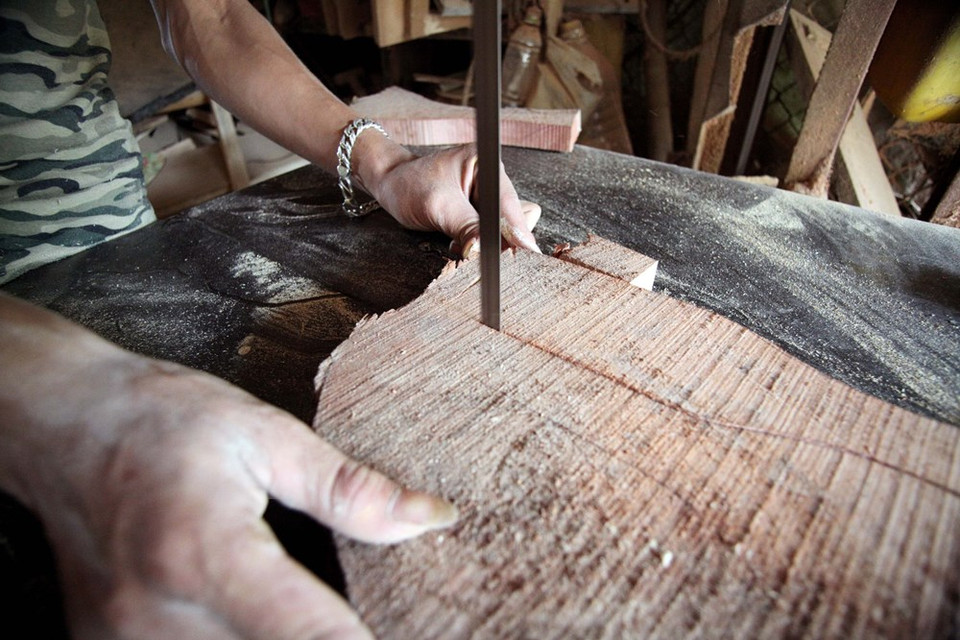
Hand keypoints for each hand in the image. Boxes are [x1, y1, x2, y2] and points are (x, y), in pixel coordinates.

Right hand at [0, 296, 456, 638]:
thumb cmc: (162, 418)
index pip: (304, 631)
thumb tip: (427, 518)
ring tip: (306, 613)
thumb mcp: (264, 434)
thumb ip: (349, 489)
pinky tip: (251, 624)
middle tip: (360, 616)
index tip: (416, 636)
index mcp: (205, 551)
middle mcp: (158, 615)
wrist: (64, 424)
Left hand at [366, 144, 541, 258]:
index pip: (512, 205)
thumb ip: (467, 227)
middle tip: (472, 245)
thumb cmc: (409, 185)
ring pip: (502, 232)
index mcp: (487, 166)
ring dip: (483, 243)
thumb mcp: (438, 206)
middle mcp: (492, 181)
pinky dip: (474, 244)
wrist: (391, 185)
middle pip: (514, 220)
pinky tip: (456, 239)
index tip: (522, 253)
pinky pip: (488, 237)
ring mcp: (487, 199)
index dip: (516, 231)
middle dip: (497, 239)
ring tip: (456, 238)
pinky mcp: (479, 214)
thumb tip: (485, 249)